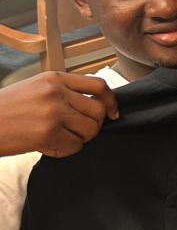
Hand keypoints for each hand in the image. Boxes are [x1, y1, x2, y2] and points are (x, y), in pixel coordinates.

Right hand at [0, 72, 118, 157]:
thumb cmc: (5, 110)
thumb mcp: (35, 89)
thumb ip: (63, 92)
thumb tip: (95, 106)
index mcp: (55, 78)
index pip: (98, 85)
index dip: (111, 102)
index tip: (113, 114)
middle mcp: (56, 92)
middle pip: (98, 111)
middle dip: (94, 125)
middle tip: (78, 132)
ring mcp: (53, 112)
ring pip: (90, 130)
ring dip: (80, 139)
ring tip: (61, 138)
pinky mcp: (47, 132)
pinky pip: (75, 146)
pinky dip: (66, 150)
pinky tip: (49, 147)